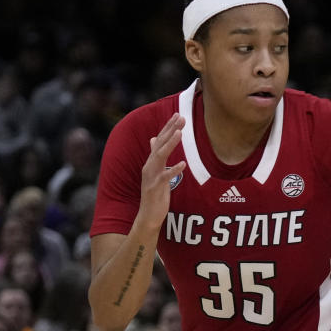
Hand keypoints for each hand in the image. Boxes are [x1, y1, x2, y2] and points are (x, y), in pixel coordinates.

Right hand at [137, 113, 186, 233]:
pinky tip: (183, 164)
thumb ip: (155, 155)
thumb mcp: (156, 171)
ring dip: (170, 143)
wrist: (148, 214)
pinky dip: (173, 170)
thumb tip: (153, 139)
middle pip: (159, 144)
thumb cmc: (155, 193)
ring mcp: (151, 176)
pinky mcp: (155, 188)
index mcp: (151, 162)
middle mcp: (149, 166)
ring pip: (160, 156)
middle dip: (170, 130)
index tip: (178, 115)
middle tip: (181, 117)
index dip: (168, 127)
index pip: (159, 140)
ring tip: (179, 132)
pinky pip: (165, 177)